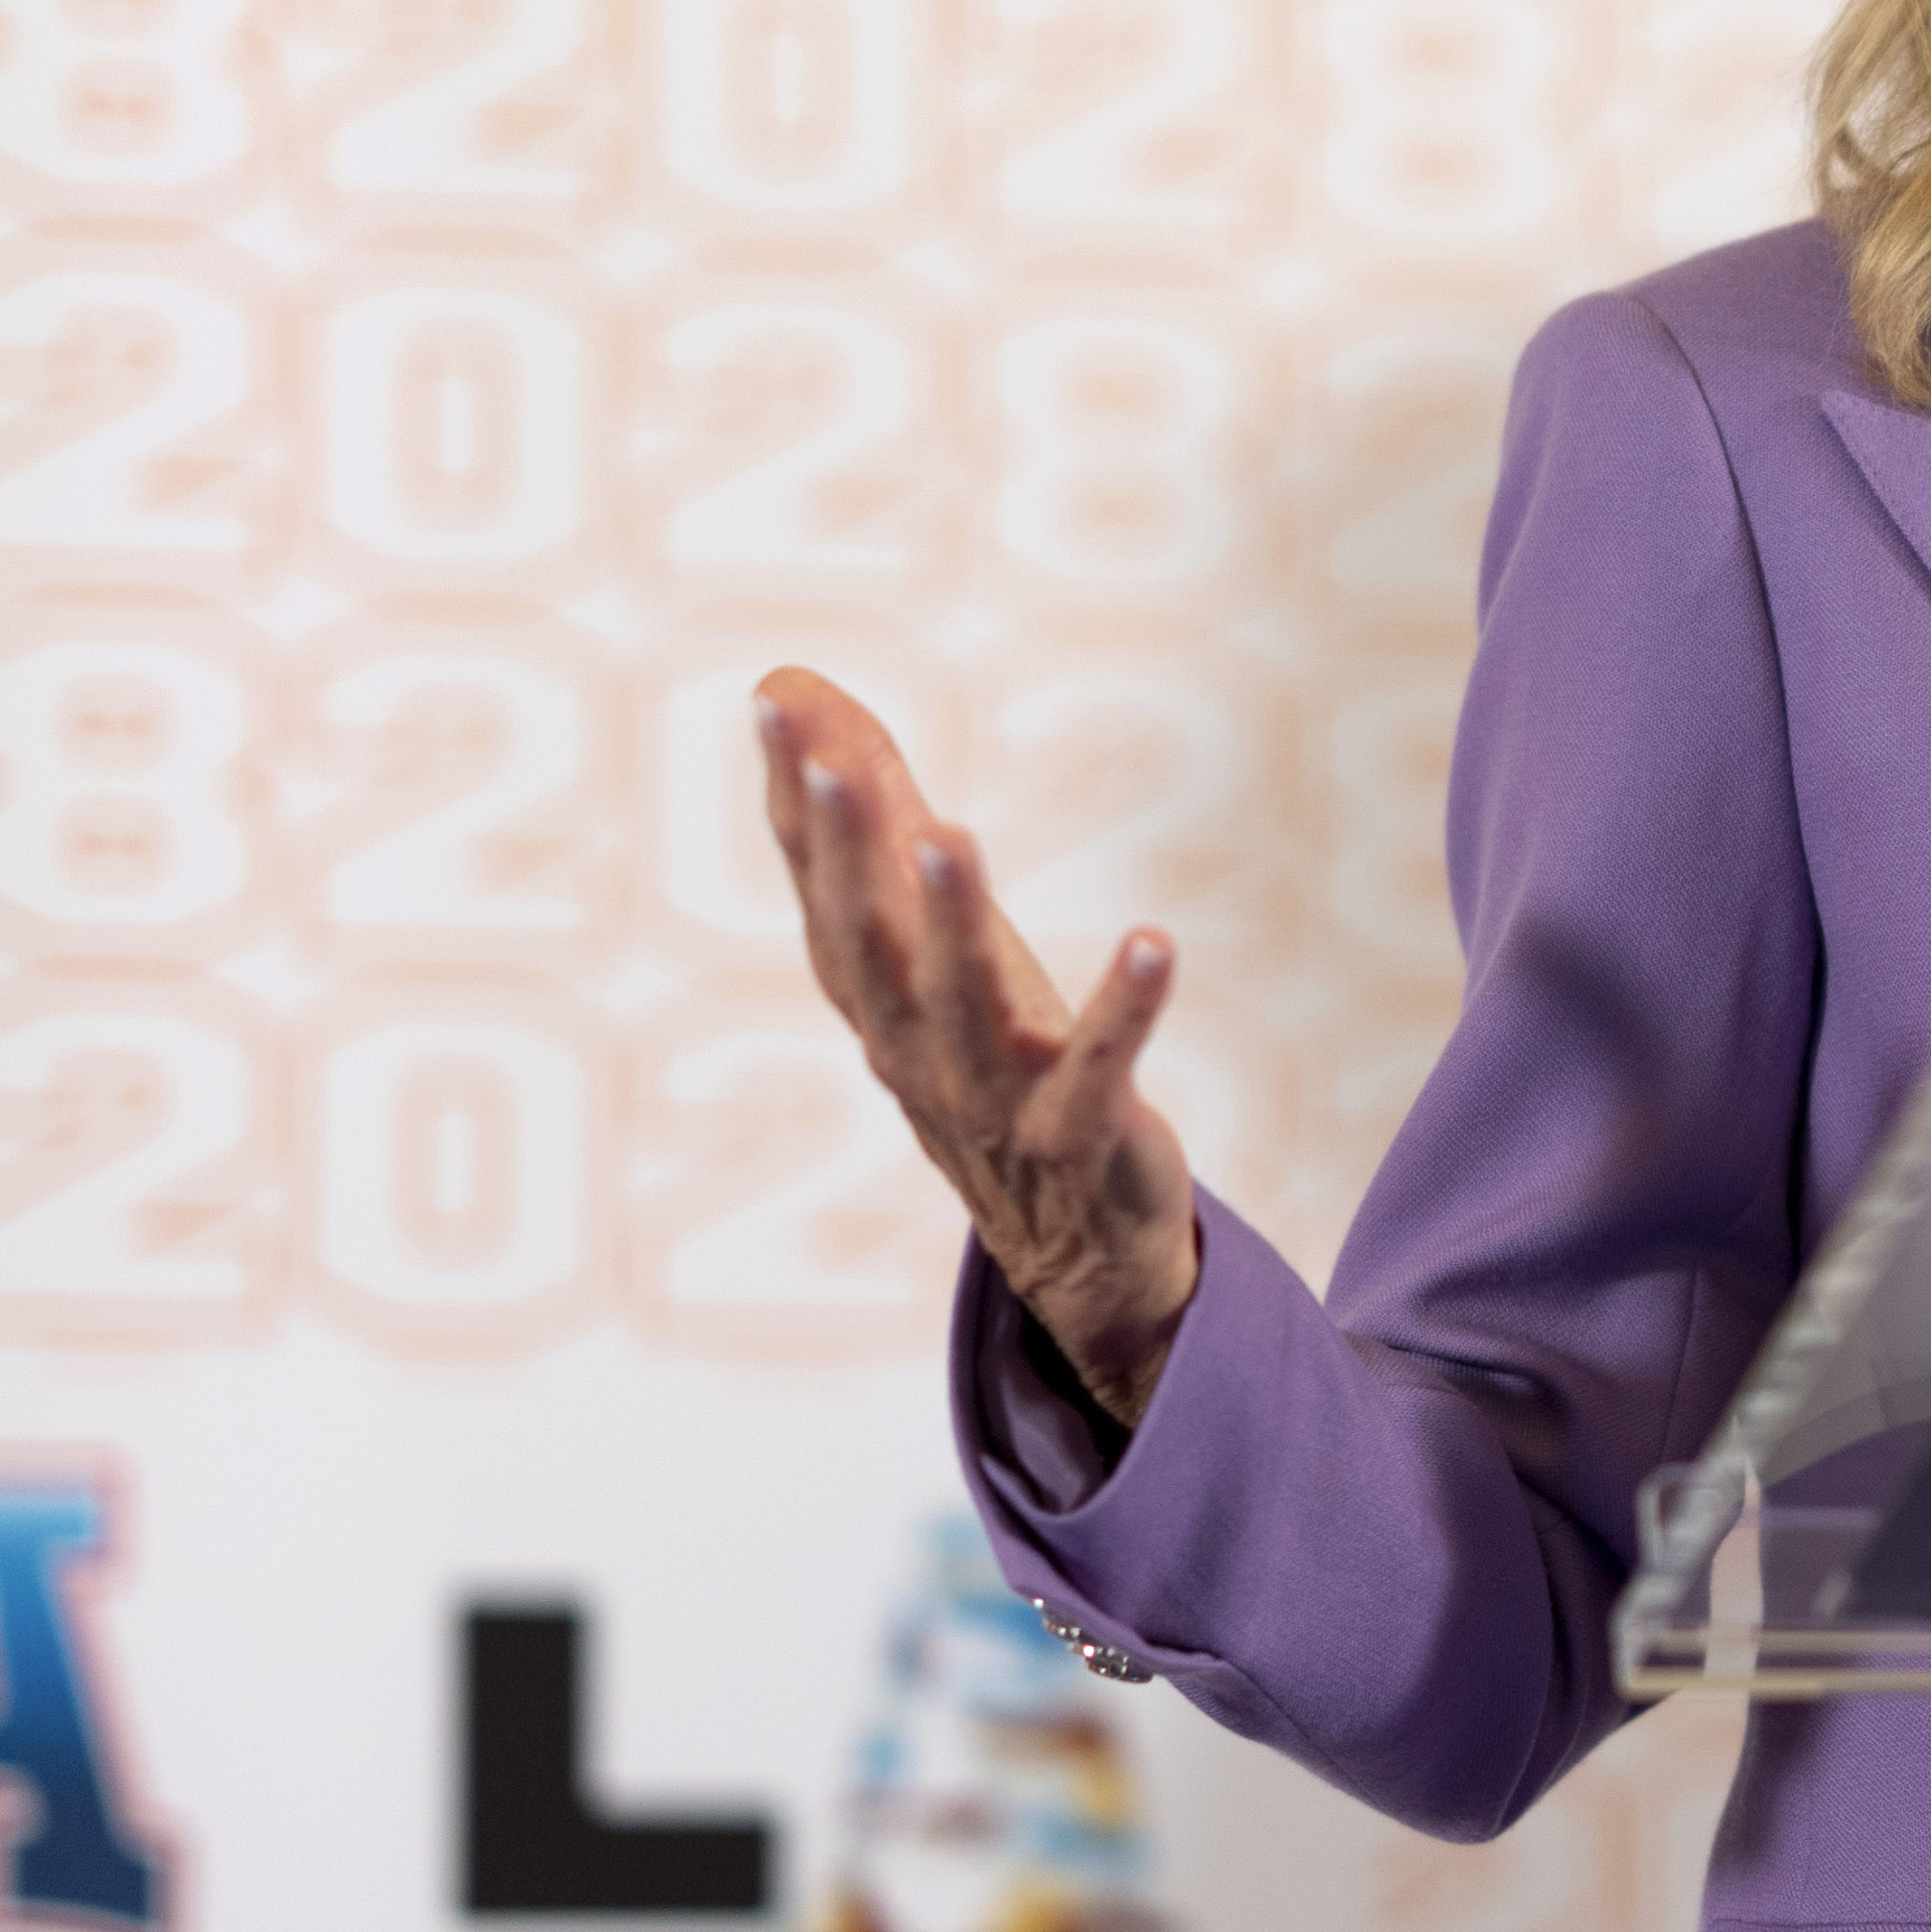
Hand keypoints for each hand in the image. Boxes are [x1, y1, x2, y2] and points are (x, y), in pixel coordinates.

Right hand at [755, 668, 1200, 1421]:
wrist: (1076, 1247)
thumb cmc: (995, 1057)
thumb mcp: (934, 934)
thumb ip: (877, 812)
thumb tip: (788, 684)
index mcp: (875, 998)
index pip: (823, 890)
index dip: (798, 802)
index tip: (775, 704)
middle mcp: (913, 1049)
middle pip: (867, 948)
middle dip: (849, 856)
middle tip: (834, 765)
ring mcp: (991, 1102)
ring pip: (961, 1011)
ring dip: (954, 925)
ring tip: (954, 837)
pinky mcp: (1078, 1138)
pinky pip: (1097, 1070)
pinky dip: (1122, 1011)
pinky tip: (1155, 943)